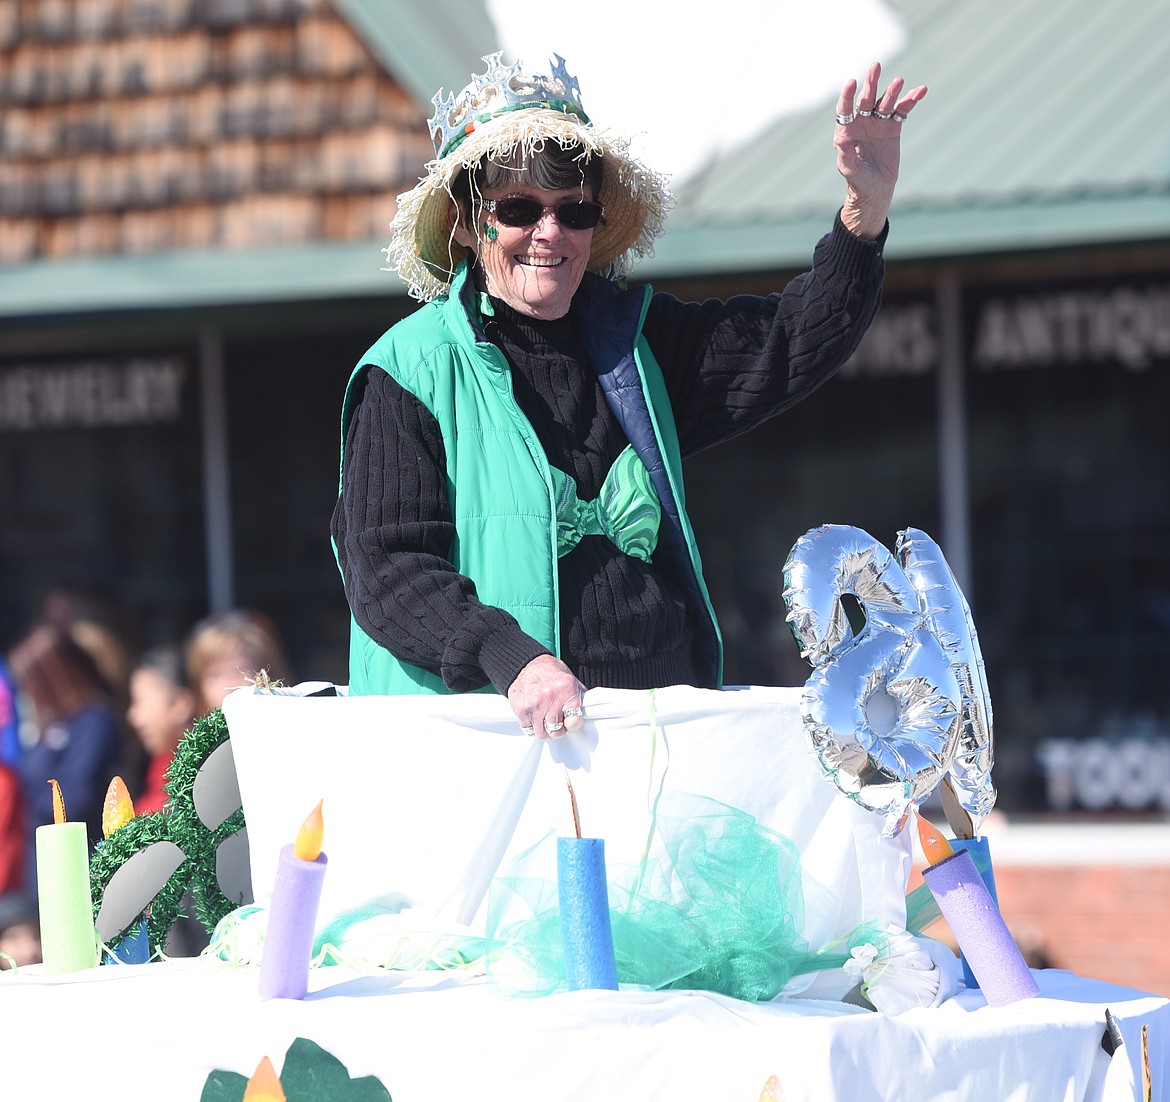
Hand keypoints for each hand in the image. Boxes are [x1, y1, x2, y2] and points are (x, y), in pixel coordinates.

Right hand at [507, 654, 585, 737]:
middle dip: (558, 729)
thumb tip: (588, 713)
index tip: (570, 722)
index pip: (574, 721)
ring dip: (544, 730)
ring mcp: (534, 704)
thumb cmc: (550, 673)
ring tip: (545, 721)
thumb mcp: (571, 680)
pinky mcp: (521, 709)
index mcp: (566, 689)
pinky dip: (531, 727)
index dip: (573, 724)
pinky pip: (528, 729)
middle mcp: (550, 697)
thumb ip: (579, 698)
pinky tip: (535, 717)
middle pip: (556, 731)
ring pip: (541, 733)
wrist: (528, 664)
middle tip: (557, 723)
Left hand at [834, 61, 926, 238]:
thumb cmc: (857, 179)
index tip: (852, 82)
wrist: (876, 188)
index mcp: (847, 129)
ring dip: (892, 91)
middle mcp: (862, 122)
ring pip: (885, 102)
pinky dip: (911, 100)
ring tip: (899, 81)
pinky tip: (921, 90)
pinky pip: (902, 110)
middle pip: (866, 98)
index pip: (846, 108)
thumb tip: (841, 138)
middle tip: (875, 66)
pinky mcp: (893, 127)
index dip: (848, 95)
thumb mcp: (849, 168)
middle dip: (871, 83)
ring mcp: (878, 123)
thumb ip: (845, 152)